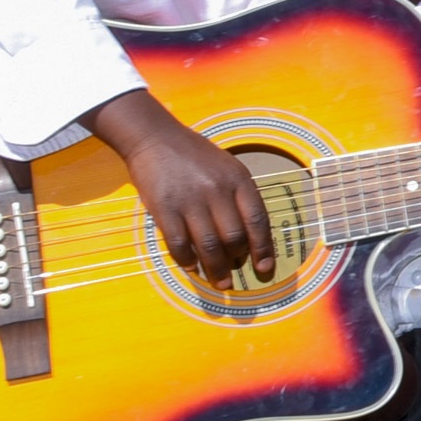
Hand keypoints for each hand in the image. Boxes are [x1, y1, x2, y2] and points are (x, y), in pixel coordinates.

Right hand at [86, 89, 276, 286]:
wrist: (156, 138)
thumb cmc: (195, 155)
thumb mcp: (228, 167)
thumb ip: (239, 197)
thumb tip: (249, 236)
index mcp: (238, 179)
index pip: (257, 220)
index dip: (263, 248)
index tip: (265, 269)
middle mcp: (217, 190)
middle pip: (234, 237)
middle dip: (237, 261)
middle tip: (234, 273)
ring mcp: (189, 200)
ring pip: (208, 246)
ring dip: (215, 269)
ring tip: (220, 282)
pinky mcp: (164, 208)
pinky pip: (178, 244)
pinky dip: (187, 260)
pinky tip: (192, 267)